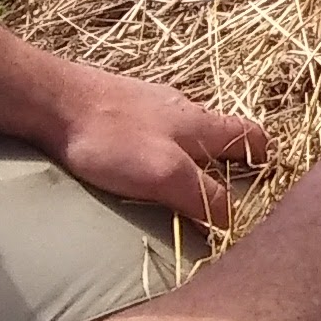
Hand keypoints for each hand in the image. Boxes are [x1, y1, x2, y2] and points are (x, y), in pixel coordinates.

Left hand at [46, 67, 270, 225]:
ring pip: (186, 127)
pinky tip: (138, 158)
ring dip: (192, 151)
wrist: (54, 100)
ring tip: (182, 179)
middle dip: (228, 157)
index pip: (251, 136)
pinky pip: (152, 124)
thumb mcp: (165, 175)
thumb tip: (232, 220)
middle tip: (224, 186)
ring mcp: (151, 101)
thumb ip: (202, 196)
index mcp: (203, 124)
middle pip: (221, 130)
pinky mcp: (120, 103)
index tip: (266, 181)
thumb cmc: (111, 138)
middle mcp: (184, 108)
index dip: (264, 158)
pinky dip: (159, 143)